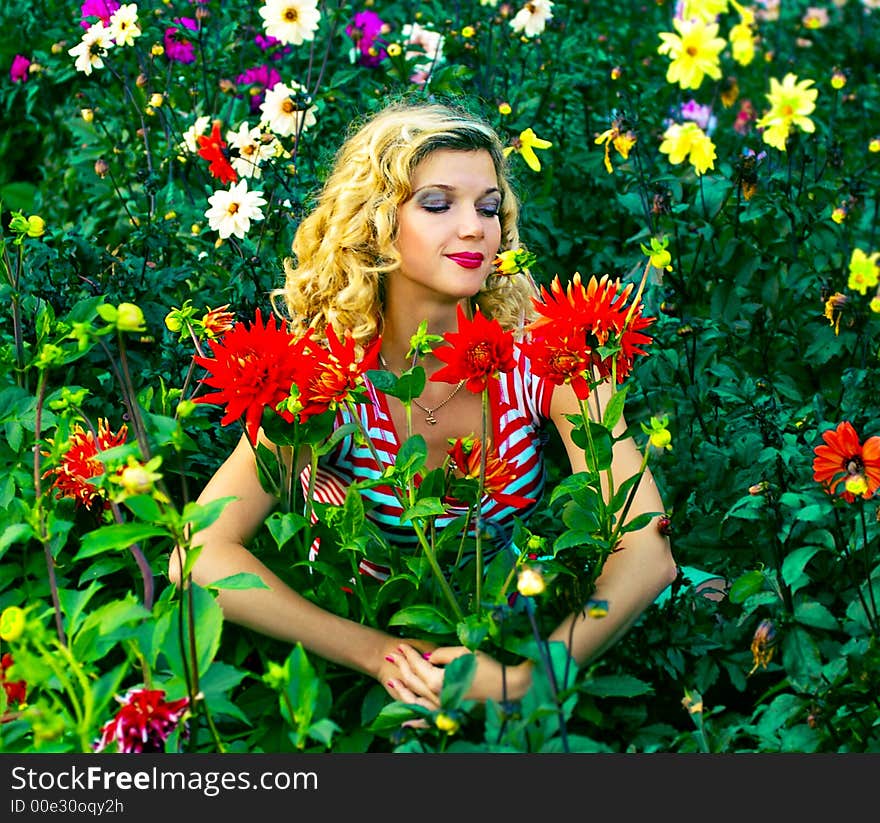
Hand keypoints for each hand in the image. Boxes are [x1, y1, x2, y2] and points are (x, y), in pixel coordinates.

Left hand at [381, 643, 532, 707]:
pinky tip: (404, 723)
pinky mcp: (449, 714)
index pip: (418, 665)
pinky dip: (415, 721)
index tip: (401, 645)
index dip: (409, 654)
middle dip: (402, 666)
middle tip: (393, 655)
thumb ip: (441, 654)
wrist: (506, 687)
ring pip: (416, 701)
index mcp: (438, 681)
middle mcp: (437, 697)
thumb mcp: (462, 653)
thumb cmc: (486, 667)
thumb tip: (428, 658)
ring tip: (391, 680)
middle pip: (413, 681)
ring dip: (402, 690)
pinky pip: (428, 720)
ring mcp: (442, 708)